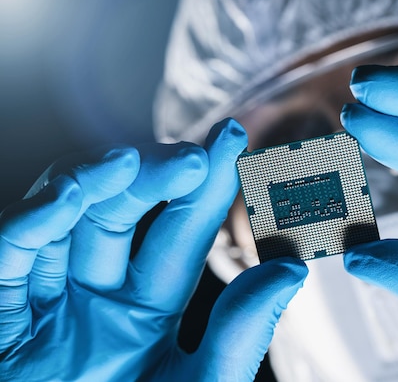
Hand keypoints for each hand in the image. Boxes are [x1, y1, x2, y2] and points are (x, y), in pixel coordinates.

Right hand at [0, 118, 306, 380]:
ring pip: (66, 218)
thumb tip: (290, 271)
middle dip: (158, 173)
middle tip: (198, 153)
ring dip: (96, 182)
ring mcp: (46, 302)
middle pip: (124, 212)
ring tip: (130, 164)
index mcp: (148, 311)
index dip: (206, 186)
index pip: (180, 232)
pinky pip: (11, 257)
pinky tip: (67, 199)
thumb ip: (240, 336)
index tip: (233, 140)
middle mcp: (97, 296)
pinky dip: (33, 223)